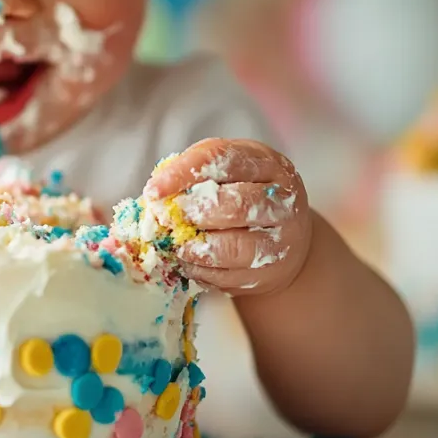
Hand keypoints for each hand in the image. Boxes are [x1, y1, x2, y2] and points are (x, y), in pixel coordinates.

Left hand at [144, 138, 311, 295]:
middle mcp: (282, 200)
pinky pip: (230, 276)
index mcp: (267, 164)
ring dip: (196, 247)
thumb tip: (155, 191)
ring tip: (176, 244)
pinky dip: (201, 271)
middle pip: (237, 205)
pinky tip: (187, 262)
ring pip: (235, 246)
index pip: (225, 161)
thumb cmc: (241, 194)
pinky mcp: (271, 272)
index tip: (153, 191)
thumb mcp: (224, 171)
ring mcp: (282, 239)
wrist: (284, 237)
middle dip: (194, 212)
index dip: (184, 174)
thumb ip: (193, 172)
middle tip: (169, 217)